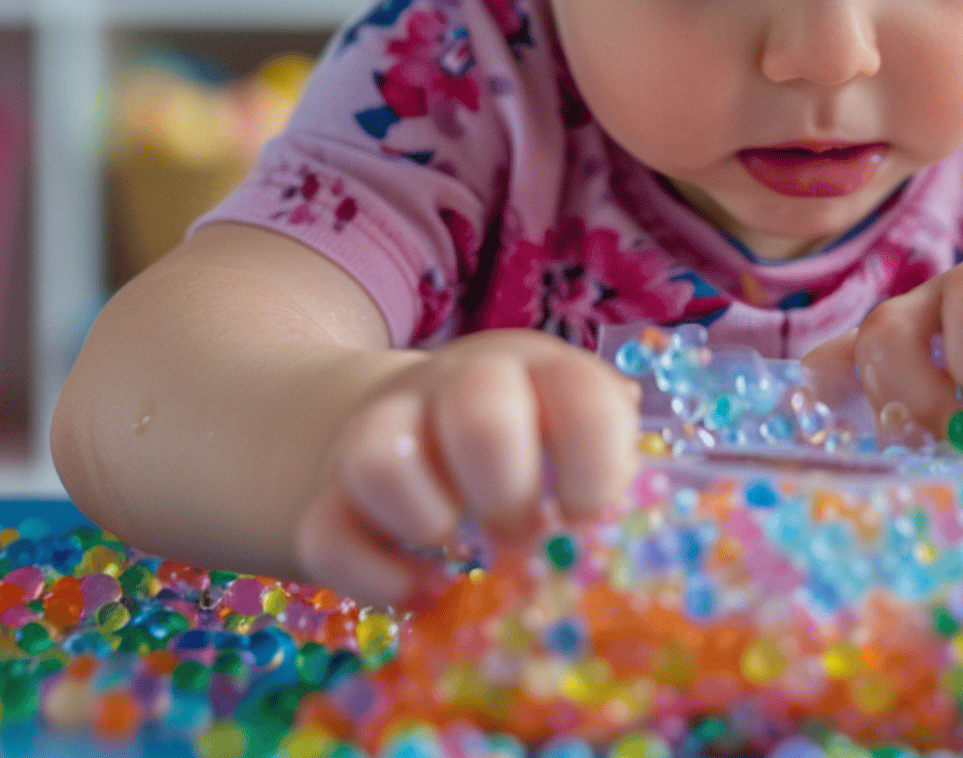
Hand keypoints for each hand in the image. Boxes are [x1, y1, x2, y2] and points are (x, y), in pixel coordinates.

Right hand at [294, 329, 639, 605]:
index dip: (595, 461)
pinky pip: (325, 533)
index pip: (579, 392)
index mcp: (540, 371)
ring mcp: (385, 429)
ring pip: (380, 458)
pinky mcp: (331, 491)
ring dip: (430, 520)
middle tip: (524, 534)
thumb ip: (611, 471)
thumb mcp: (578, 441)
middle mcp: (461, 385)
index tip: (590, 512)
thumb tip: (637, 536)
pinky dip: (378, 577)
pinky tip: (424, 591)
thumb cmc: (529, 450)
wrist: (414, 426)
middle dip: (508, 489)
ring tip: (462, 554)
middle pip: (479, 408)